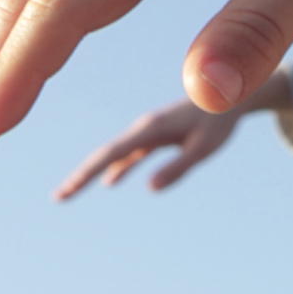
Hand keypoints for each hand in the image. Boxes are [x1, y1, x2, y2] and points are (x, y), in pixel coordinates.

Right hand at [52, 85, 279, 200]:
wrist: (234, 95)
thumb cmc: (219, 123)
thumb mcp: (203, 148)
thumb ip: (179, 166)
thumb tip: (149, 189)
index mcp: (151, 128)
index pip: (111, 153)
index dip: (86, 172)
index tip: (66, 191)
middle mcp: (144, 128)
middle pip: (105, 153)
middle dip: (80, 175)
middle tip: (57, 198)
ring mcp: (149, 131)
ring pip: (115, 153)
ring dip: (93, 171)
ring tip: (69, 193)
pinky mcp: (158, 134)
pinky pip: (131, 152)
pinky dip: (118, 166)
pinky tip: (110, 182)